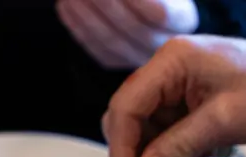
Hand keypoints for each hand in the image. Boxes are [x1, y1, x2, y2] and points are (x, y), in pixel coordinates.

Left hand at [56, 0, 198, 69]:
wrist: (146, 11)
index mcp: (180, 20)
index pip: (159, 13)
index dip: (135, 0)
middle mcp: (163, 44)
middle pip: (131, 28)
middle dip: (105, 3)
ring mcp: (138, 58)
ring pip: (110, 40)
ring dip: (85, 13)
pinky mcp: (115, 62)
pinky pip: (95, 48)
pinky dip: (76, 25)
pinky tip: (65, 5)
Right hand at [103, 36, 245, 156]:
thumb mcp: (223, 122)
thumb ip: (177, 147)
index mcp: (171, 62)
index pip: (125, 107)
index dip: (121, 147)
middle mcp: (168, 70)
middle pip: (130, 118)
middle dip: (138, 156)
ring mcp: (177, 84)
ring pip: (146, 129)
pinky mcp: (189, 99)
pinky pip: (166, 131)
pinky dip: (174, 153)